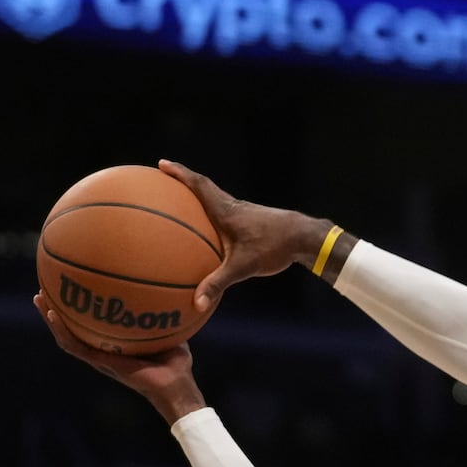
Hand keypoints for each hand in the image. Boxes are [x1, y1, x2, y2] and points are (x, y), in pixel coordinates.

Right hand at [33, 292, 203, 422]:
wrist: (176, 386)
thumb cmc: (176, 364)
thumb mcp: (168, 330)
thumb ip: (163, 314)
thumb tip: (169, 290)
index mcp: (114, 347)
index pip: (89, 328)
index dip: (76, 312)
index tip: (67, 290)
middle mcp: (102, 353)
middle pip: (71, 331)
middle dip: (56, 311)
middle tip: (44, 290)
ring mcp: (99, 359)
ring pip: (66, 338)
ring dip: (51, 319)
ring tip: (39, 298)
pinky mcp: (101, 363)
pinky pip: (76, 346)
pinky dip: (62, 330)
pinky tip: (53, 313)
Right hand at [158, 160, 320, 311]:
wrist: (304, 238)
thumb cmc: (274, 247)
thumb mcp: (243, 267)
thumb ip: (218, 284)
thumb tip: (196, 303)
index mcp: (226, 210)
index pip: (199, 186)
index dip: (180, 174)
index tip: (161, 164)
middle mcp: (233, 206)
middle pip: (205, 187)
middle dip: (183, 180)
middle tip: (165, 175)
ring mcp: (243, 211)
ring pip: (215, 197)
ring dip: (198, 194)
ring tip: (181, 199)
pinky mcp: (251, 220)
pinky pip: (225, 210)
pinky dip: (212, 211)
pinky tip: (212, 227)